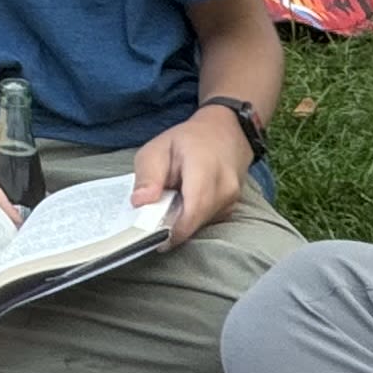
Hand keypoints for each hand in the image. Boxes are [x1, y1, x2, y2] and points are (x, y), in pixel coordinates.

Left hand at [127, 107, 247, 250]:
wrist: (223, 134)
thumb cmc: (187, 141)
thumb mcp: (157, 149)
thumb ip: (148, 175)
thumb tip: (140, 203)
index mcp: (205, 167)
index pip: (193, 208)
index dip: (173, 230)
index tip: (154, 239)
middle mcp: (225, 185)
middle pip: (195, 220)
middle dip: (172, 225)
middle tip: (154, 216)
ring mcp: (231, 199)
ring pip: (200, 223)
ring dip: (181, 220)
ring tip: (171, 200)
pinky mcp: (230, 208)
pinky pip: (206, 222)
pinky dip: (191, 217)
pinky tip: (185, 202)